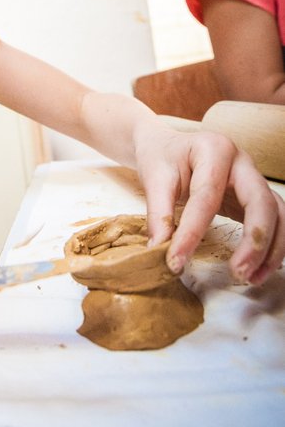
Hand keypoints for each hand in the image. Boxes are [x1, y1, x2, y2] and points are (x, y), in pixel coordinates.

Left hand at [135, 124, 284, 284]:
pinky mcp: (256, 197)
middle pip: (261, 202)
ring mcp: (254, 179)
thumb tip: (159, 249)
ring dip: (271, 249)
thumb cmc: (163, 158)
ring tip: (252, 278)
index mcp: (214, 149)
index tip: (177, 261)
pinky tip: (259, 270)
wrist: (170, 148)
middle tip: (238, 272)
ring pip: (278, 214)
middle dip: (255, 241)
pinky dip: (272, 247)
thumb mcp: (154, 178)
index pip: (207, 196)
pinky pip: (275, 221)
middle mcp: (242, 162)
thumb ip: (158, 213)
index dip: (192, 231)